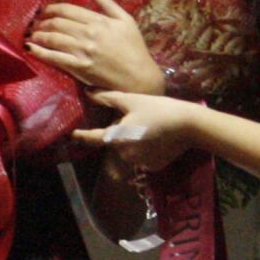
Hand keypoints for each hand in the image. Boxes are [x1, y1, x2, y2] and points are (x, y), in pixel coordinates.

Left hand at [28, 0, 163, 93]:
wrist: (140, 78)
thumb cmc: (134, 48)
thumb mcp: (125, 20)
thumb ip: (106, 2)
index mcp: (99, 21)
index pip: (67, 10)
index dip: (51, 9)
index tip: (44, 11)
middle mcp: (89, 34)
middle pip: (57, 23)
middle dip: (42, 22)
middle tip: (35, 24)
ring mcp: (83, 51)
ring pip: (53, 38)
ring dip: (38, 35)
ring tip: (32, 34)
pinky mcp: (79, 68)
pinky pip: (54, 58)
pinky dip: (39, 52)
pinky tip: (30, 48)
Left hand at [72, 90, 198, 172]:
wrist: (189, 125)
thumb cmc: (159, 109)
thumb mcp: (132, 99)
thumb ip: (107, 98)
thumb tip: (87, 93)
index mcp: (117, 138)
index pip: (93, 138)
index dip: (80, 136)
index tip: (70, 134)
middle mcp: (125, 154)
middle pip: (114, 141)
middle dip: (118, 130)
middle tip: (132, 116)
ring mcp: (139, 163)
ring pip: (128, 149)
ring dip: (131, 139)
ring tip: (146, 124)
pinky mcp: (153, 166)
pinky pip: (142, 156)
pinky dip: (145, 147)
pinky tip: (157, 136)